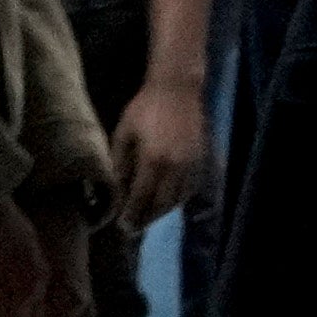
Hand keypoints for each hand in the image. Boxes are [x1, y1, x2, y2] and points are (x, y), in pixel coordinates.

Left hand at [115, 76, 207, 227]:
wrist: (177, 90)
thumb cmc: (144, 108)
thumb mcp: (124, 133)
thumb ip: (120, 162)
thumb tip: (115, 187)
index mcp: (154, 161)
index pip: (142, 196)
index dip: (132, 213)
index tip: (122, 226)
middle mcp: (176, 168)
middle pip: (163, 203)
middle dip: (148, 217)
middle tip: (134, 226)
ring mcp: (192, 165)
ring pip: (179, 198)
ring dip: (163, 210)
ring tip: (149, 215)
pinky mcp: (202, 160)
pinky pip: (191, 187)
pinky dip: (178, 198)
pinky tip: (168, 199)